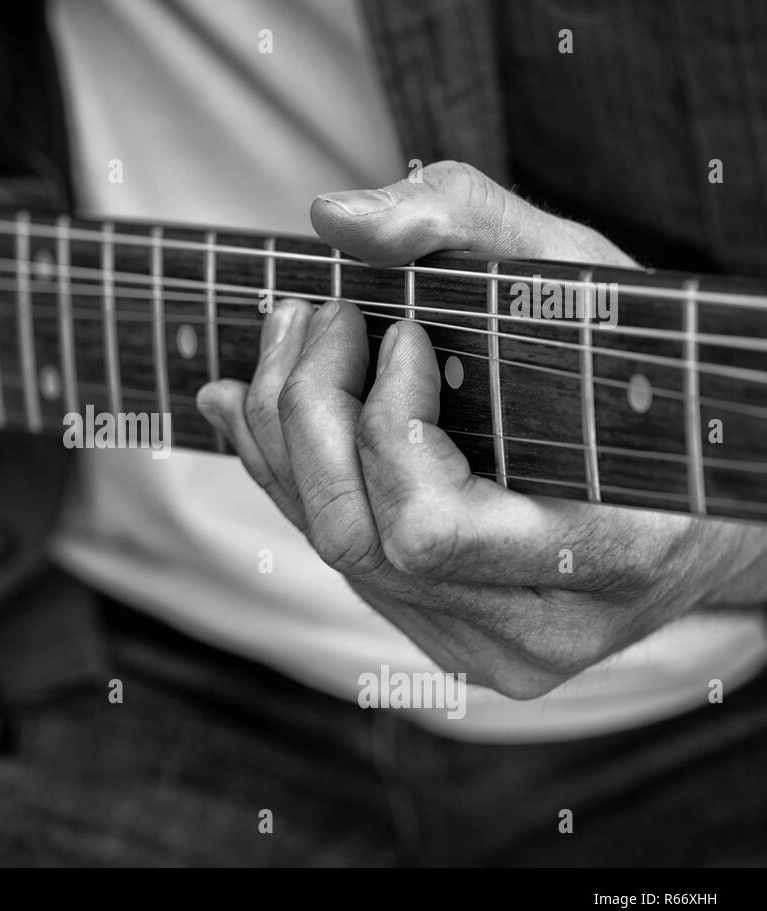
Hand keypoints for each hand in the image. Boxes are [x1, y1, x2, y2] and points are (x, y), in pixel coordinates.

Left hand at [197, 161, 766, 697]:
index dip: (389, 424)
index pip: (429, 529)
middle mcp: (533, 631)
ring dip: (285, 432)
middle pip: (356, 542)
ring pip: (332, 549)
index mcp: (608, 561)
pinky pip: (339, 557)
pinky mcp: (444, 637)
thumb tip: (332, 218)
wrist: (694, 496)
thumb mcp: (580, 276)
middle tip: (321, 313)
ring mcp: (481, 645)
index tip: (404, 332)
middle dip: (311, 412)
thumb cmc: (646, 378)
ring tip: (293, 335)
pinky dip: (290, 469)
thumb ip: (465, 224)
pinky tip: (263, 403)